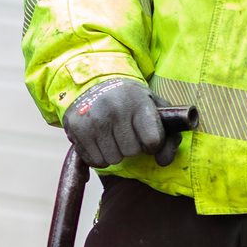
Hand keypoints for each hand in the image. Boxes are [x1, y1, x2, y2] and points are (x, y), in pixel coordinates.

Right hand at [63, 77, 180, 168]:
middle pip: (131, 152)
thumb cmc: (131, 101)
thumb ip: (169, 137)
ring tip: (113, 136)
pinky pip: (95, 161)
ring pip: (113, 159)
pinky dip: (100, 155)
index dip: (152, 144)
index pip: (153, 141)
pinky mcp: (77, 129)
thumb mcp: (155, 109)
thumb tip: (163, 162)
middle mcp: (115, 109)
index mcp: (138, 102)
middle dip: (132, 147)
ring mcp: (94, 119)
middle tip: (127, 133)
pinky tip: (100, 140)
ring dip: (115, 152)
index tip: (147, 136)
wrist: (95, 84)